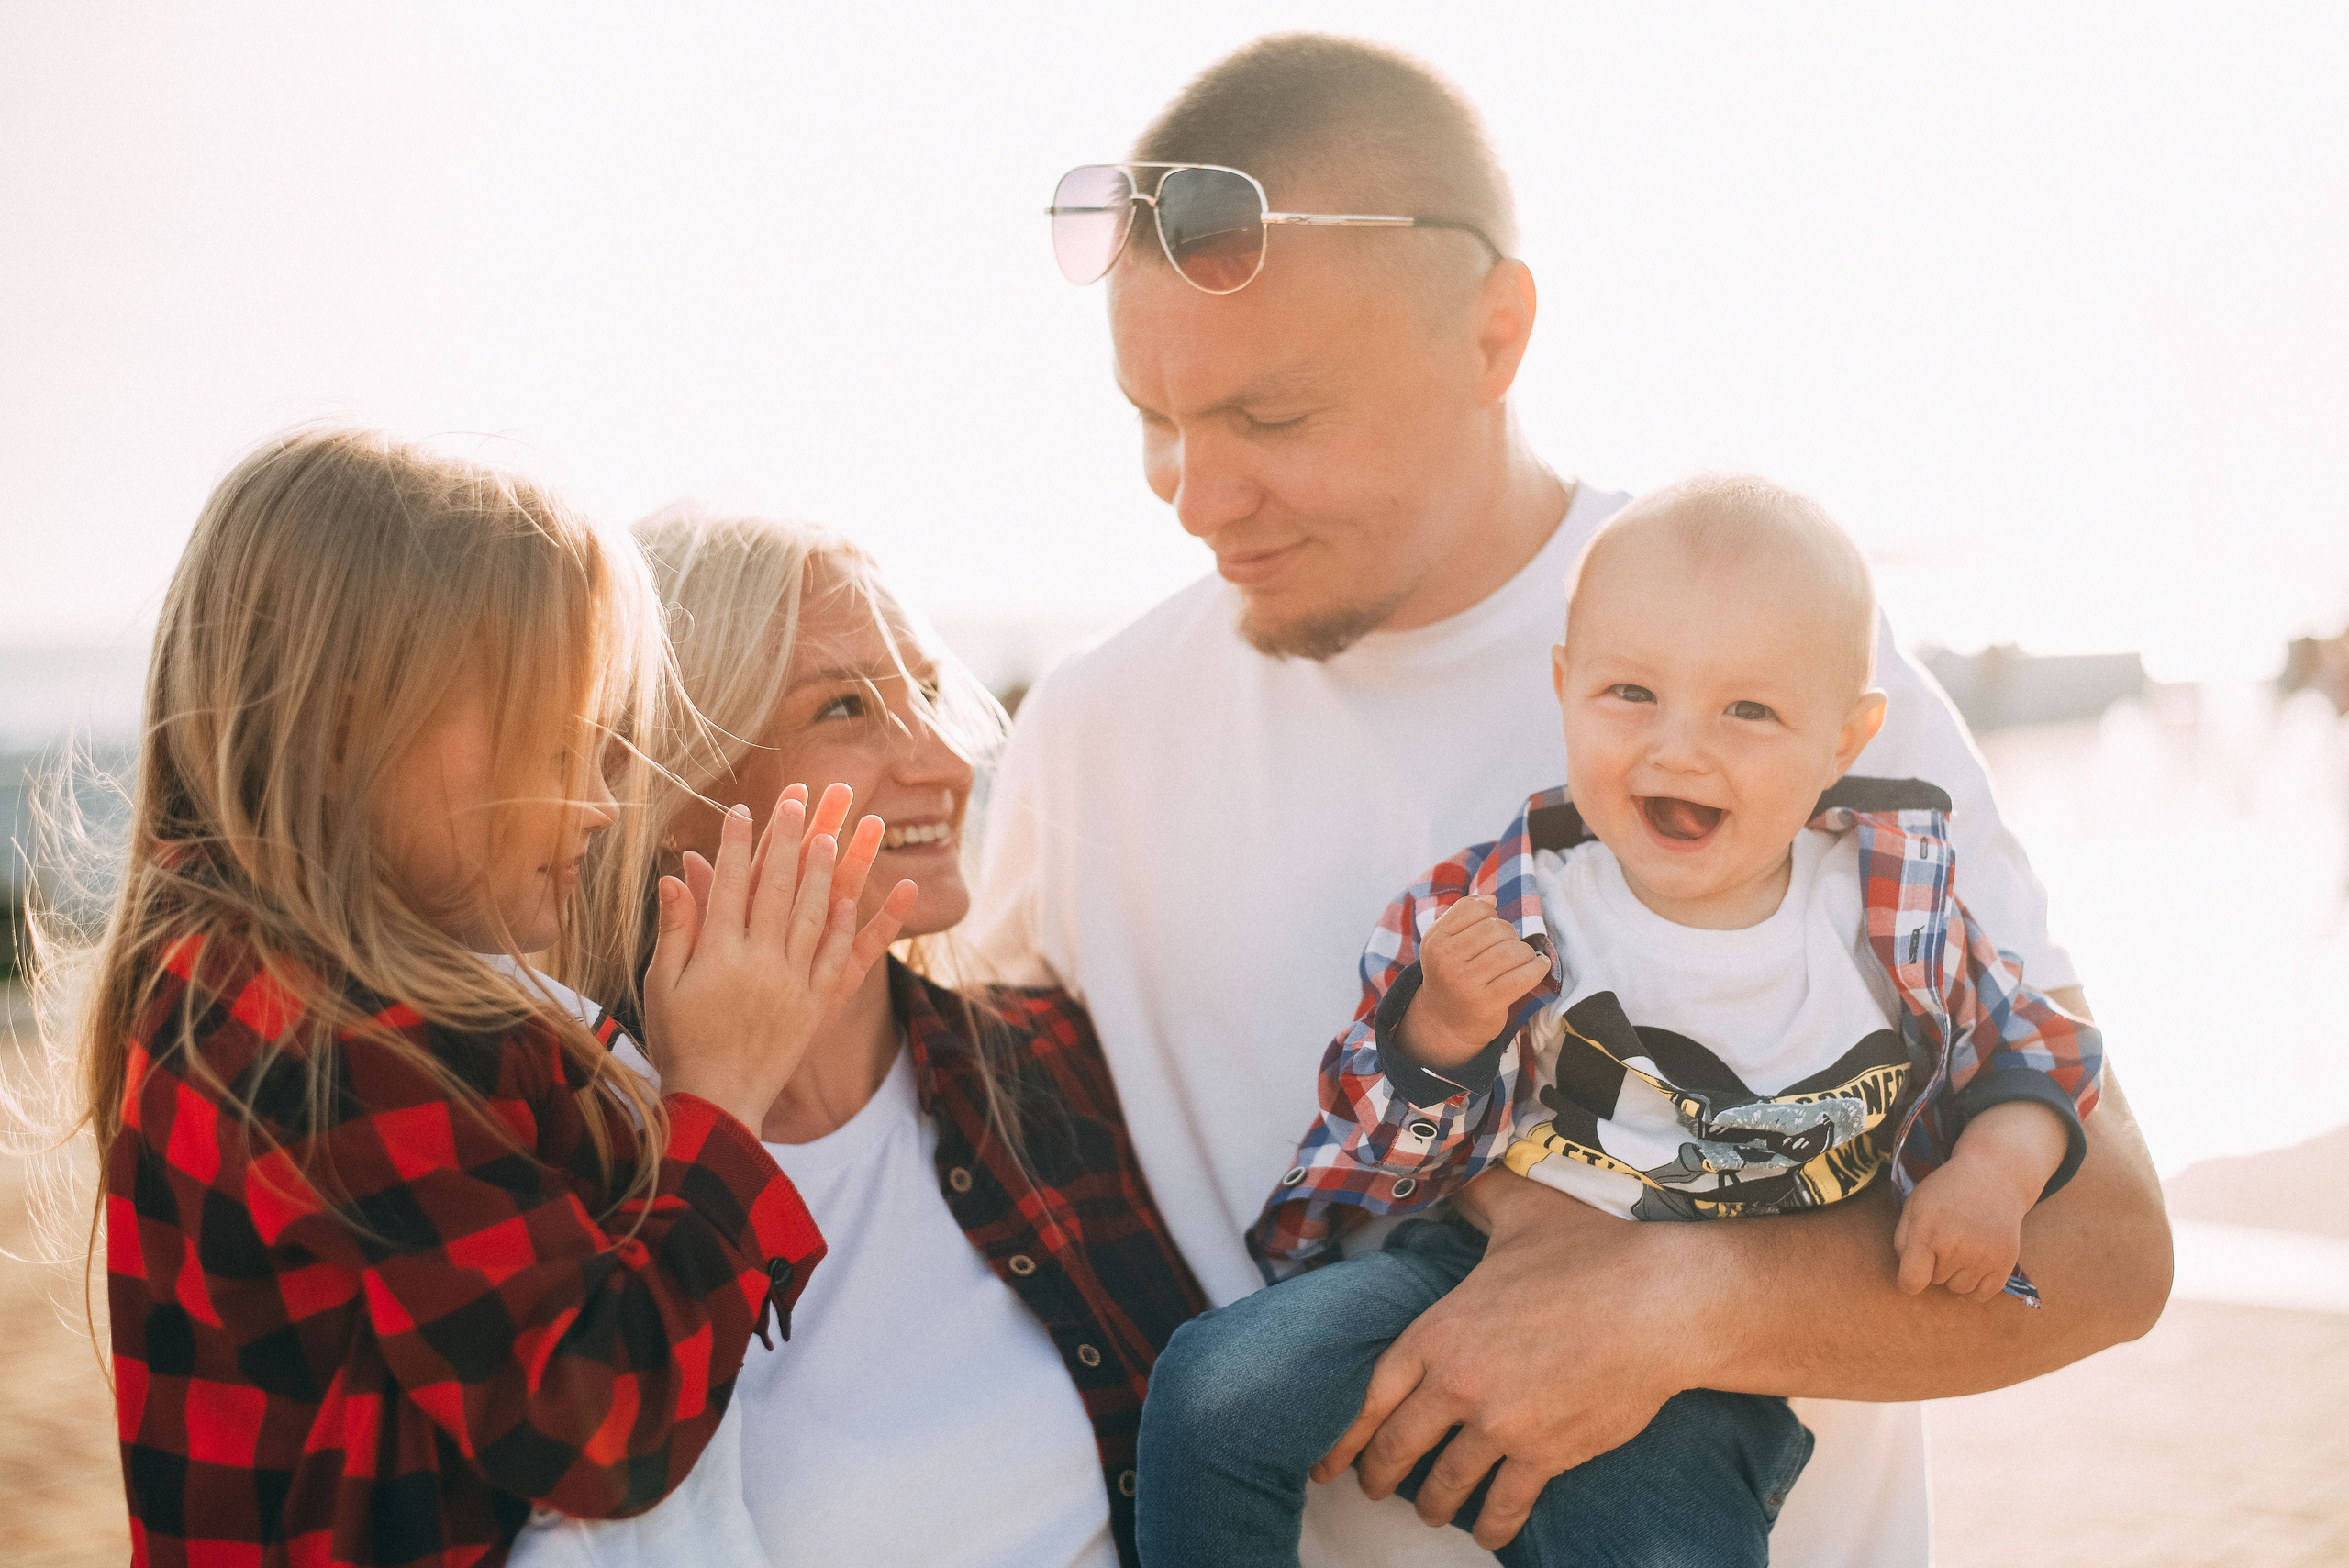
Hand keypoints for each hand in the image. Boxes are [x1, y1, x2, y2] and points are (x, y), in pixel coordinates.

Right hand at [641, 782, 917, 1130]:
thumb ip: (675, 929)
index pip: (728, 884)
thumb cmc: (679, 1043)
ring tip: (832, 833)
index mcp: (717, 954)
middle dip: (787, 839)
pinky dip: (845, 926)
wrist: (716, 1102)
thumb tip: (673, 876)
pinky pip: (836, 958)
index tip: (740, 809)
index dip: (734, 844)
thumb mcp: (663, 986)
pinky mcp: (814, 1005)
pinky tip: (851, 899)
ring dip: (823, 871)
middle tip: (798, 798)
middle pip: (776, 888)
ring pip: (812, 914)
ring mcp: (791, 983)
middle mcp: (758, 962)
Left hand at [1313, 1171, 1707, 1549]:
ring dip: (1433, 1504)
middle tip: (1374, 1488)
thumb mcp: (1520, 1210)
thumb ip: (1478, 1197)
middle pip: (1399, 1446)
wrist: (1659, 1304)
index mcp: (1440, 1331)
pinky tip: (1487, 1532)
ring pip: (1446, 1484)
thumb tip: (1457, 1172)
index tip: (1329, 1458)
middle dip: (1380, 1474)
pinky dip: (1493, 1526)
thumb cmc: (1591, 1253)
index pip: (1373, 1394)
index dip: (1346, 1432)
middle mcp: (1458, 1384)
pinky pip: (1506, 1504)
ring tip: (1430, 1511)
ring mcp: (1501, 1426)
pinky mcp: (1546, 1455)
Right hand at [1397, 895, 1549, 1068]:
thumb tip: (1491, 898)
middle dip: (1510, 934)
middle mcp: (1446, 960)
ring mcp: (1465, 983)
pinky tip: (1539, 966)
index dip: (1491, 914)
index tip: (1493, 930)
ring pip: (1512, 951)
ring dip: (1525, 952)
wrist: (1444, 1022)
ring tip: (1523, 959)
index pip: (1474, 909)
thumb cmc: (1452, 975)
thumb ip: (1464, 916)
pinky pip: (1523, 976)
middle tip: (1509, 948)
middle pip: (1496, 928)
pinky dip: (1538, 968)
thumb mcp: (1446, 943)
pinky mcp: (1487, 1003)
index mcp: (1435, 940)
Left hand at [1892, 1163, 2027, 1303]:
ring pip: (1958, 1290)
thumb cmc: (1945, 1194)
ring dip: (1956, 1275)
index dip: (1908, 1281)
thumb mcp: (1914, 1206)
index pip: (1912, 1280)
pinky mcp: (2005, 1263)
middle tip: (1946, 1237)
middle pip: (1934, 1282)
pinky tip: (1974, 1262)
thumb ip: (1903, 1242)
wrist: (1993, 1178)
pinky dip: (1975, 1286)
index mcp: (1928, 1232)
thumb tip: (1908, 1277)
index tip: (1912, 1272)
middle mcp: (1957, 1247)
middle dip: (1935, 1265)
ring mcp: (1984, 1256)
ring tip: (1962, 1244)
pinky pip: (1982, 1295)